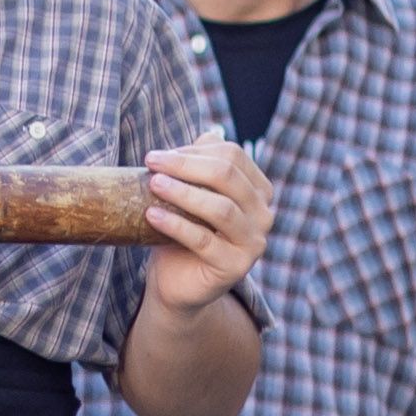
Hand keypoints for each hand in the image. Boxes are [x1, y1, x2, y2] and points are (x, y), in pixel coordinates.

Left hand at [140, 136, 274, 318]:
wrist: (176, 281)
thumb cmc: (183, 231)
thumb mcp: (193, 194)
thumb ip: (202, 166)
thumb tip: (208, 134)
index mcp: (258, 191)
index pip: (233, 156)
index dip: (193, 151)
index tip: (159, 155)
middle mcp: (264, 215)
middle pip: (228, 177)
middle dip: (186, 166)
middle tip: (151, 162)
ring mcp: (254, 243)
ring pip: (220, 209)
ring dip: (182, 193)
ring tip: (152, 184)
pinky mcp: (235, 267)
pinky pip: (203, 241)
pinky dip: (175, 225)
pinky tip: (151, 215)